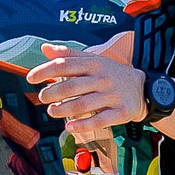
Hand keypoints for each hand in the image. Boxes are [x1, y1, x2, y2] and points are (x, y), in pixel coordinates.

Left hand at [29, 42, 143, 144]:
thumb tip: (45, 48)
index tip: (31, 78)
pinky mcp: (120, 112)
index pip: (66, 64)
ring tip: (52, 111)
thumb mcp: (93, 60)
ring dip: (64, 110)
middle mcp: (103, 78)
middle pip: (73, 86)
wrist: (143, 89)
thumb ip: (69, 55)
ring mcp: (112, 96)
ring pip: (83, 104)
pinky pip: (99, 120)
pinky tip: (70, 127)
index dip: (46, 71)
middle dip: (53, 93)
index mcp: (94, 64)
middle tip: (42, 97)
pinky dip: (83, 125)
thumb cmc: (111, 74)